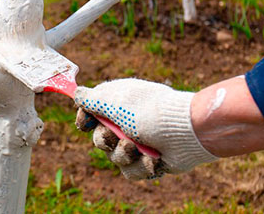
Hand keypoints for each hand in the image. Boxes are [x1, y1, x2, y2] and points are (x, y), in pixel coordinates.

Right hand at [74, 79, 216, 179]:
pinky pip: (132, 171)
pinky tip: (154, 159)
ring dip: (123, 155)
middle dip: (104, 140)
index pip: (92, 112)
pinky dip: (141, 166)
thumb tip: (76, 92)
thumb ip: (92, 99)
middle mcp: (127, 122)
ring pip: (114, 157)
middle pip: (100, 138)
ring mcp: (139, 142)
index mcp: (118, 103)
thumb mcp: (116, 102)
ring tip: (137, 149)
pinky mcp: (149, 160)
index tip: (85, 123)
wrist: (187, 132)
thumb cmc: (150, 112)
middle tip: (115, 137)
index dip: (85, 119)